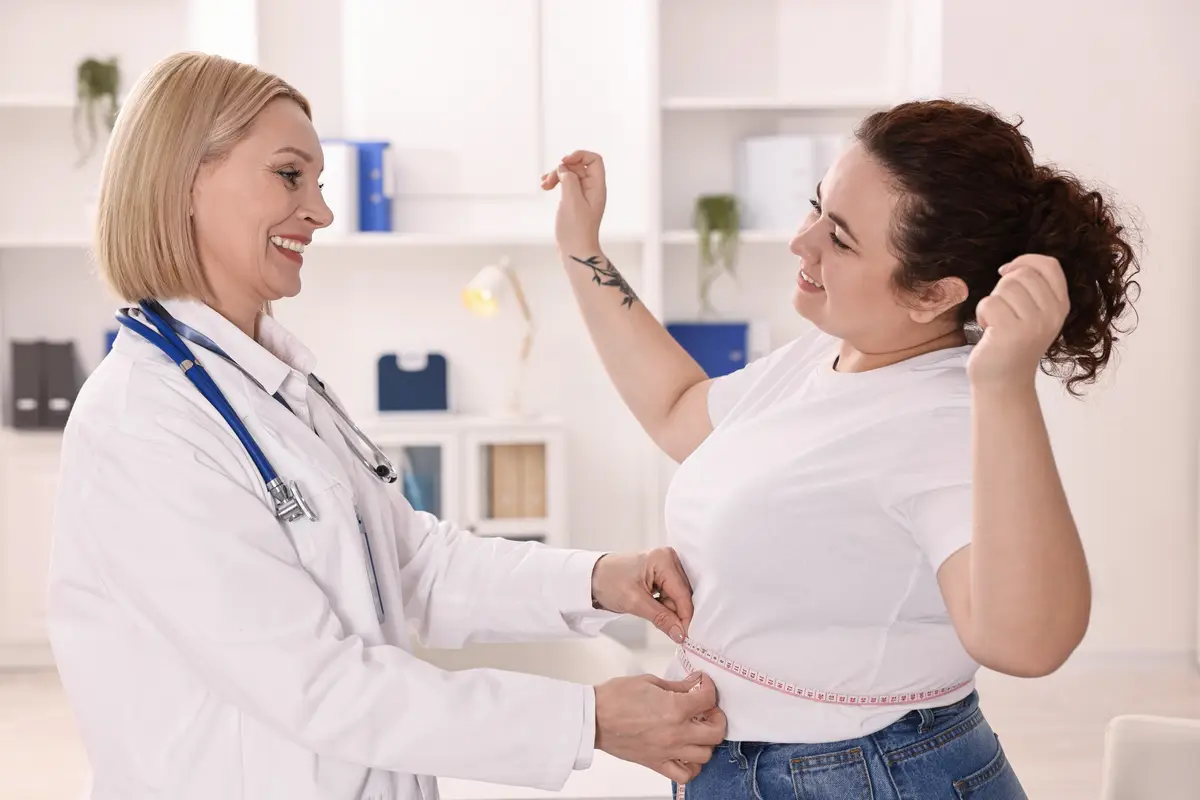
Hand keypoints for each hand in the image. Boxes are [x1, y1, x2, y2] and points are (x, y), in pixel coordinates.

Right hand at [541, 150, 606, 253]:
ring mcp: (582, 196)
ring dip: (555, 175)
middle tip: (548, 180)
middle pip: (578, 166)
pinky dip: (555, 183)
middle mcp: (592, 190)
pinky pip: (566, 185)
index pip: (594, 160)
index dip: (579, 155)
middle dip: (561, 168)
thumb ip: (568, 179)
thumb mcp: (571, 201)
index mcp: (597, 188)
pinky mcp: (573, 202)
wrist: (575, 252)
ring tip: (543, 184)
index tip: (564, 161)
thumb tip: (563, 168)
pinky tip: (545, 186)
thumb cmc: (576, 230)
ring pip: (570, 175)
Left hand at [591, 548, 693, 643]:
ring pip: (678, 596)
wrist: (593, 577)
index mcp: (664, 559)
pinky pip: (672, 594)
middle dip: (677, 614)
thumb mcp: (634, 602)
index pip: (683, 593)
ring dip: (670, 611)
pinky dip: (666, 606)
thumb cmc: (608, 581)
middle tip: (672, 632)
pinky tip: (654, 609)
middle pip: (683, 594)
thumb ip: (661, 618)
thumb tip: (679, 633)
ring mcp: (666, 565)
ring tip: (652, 613)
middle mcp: (669, 558)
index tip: (685, 636)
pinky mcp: (662, 573)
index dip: (685, 616)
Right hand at [594, 673, 725, 784]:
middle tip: (708, 710)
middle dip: (717, 717)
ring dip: (707, 742)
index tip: (703, 684)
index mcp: (675, 709)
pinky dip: (692, 767)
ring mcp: (668, 751)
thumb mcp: (650, 682)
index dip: (709, 688)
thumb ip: (677, 686)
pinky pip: (684, 775)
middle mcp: (676, 733)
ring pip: (705, 755)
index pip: (708, 699)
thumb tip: (694, 684)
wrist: (593, 718)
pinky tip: (687, 754)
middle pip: (716, 732)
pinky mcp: (657, 763)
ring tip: (698, 731)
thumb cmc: (615, 698)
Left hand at [968, 254, 1069, 391]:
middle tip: (1002, 309)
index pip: (1050, 265)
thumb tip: (1012, 266)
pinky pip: (989, 303)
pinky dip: (982, 313)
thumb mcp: (1035, 315)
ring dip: (992, 301)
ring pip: (1006, 287)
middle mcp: (1052, 314)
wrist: (1004, 381)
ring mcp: (1033, 324)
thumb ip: (1033, 290)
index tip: (1008, 271)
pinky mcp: (1011, 333)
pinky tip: (988, 329)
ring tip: (996, 321)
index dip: (1026, 260)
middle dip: (1003, 286)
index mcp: (1061, 306)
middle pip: (1022, 274)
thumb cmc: (1013, 344)